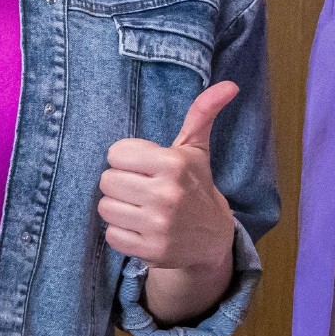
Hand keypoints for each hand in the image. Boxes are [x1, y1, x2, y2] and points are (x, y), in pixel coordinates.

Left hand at [99, 81, 238, 322]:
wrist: (212, 238)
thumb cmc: (196, 186)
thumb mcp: (196, 150)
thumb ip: (202, 113)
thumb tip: (229, 85)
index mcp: (173, 164)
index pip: (115, 153)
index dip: (126, 159)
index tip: (143, 167)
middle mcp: (166, 194)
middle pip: (107, 180)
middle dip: (121, 183)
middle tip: (141, 189)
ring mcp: (158, 225)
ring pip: (105, 207)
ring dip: (118, 208)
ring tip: (139, 208)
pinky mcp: (150, 250)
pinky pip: (111, 235)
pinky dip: (121, 232)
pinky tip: (140, 227)